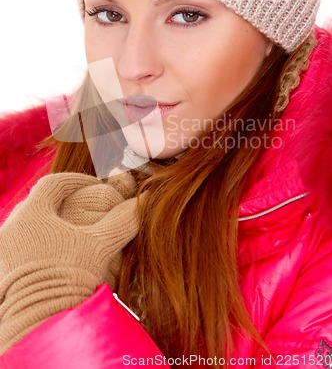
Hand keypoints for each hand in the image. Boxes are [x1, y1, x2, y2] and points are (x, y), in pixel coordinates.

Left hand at [0, 171, 139, 352]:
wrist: (40, 325)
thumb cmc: (68, 279)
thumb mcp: (100, 246)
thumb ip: (122, 220)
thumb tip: (143, 203)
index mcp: (31, 214)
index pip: (53, 183)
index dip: (77, 180)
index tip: (95, 184)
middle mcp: (11, 229)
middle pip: (39, 205)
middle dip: (65, 204)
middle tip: (87, 210)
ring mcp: (4, 251)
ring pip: (29, 228)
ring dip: (52, 227)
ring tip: (74, 238)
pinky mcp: (2, 272)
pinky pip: (22, 248)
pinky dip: (40, 247)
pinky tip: (58, 260)